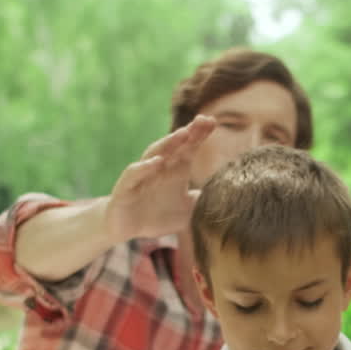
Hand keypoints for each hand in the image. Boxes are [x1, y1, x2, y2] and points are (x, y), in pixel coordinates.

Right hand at [103, 115, 216, 241]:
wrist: (126, 229)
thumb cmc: (156, 216)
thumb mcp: (186, 211)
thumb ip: (202, 201)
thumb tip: (224, 196)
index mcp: (174, 170)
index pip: (189, 148)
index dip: (200, 135)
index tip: (213, 122)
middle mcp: (159, 168)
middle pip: (175, 146)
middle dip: (189, 132)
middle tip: (203, 120)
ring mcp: (142, 175)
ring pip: (155, 154)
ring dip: (169, 143)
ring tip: (183, 134)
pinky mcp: (126, 187)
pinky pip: (135, 174)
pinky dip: (145, 167)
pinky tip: (156, 162)